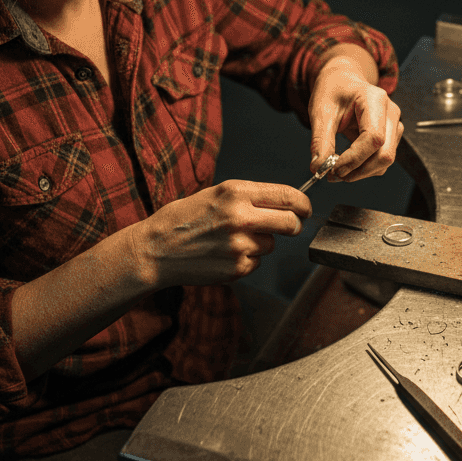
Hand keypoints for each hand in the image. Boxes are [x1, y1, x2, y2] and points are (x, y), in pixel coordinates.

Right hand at [128, 180, 310, 287]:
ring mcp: (240, 245)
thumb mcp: (216, 195)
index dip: (302, 204)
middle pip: (290, 223)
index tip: (304, 209)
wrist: (156, 249)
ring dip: (259, 243)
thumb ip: (250, 198)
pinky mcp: (238, 267)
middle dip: (292, 225)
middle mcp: (241, 217)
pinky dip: (246, 260)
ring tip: (230, 240)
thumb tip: (284, 204)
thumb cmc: (184, 219)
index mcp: (236, 193)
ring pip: (271, 244)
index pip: (288, 195)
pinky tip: (223, 255)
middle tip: (286, 227)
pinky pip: (257, 262)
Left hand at [309, 49, 402, 181]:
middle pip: (385, 154)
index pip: (373, 138)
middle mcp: (390, 113)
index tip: (334, 168)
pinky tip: (346, 165)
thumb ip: (320, 140)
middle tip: (333, 175)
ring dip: (360, 172)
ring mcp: (394, 126)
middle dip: (359, 170)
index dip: (355, 158)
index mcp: (375, 100)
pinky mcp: (390, 137)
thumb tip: (319, 167)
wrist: (342, 80)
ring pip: (384, 161)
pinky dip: (363, 169)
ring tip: (336, 171)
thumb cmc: (333, 90)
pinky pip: (381, 161)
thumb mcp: (321, 111)